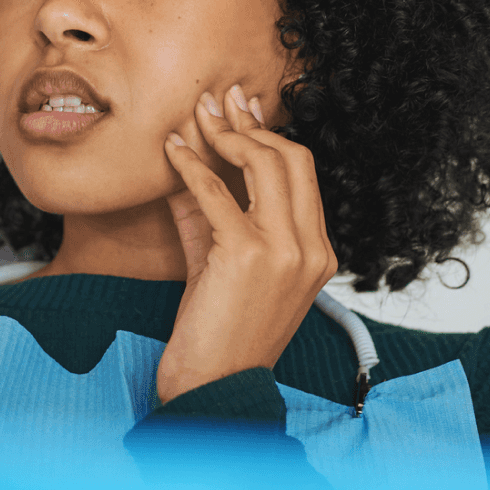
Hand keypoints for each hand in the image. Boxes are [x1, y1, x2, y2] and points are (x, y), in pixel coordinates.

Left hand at [157, 84, 337, 402]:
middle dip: (253, 124)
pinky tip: (171, 150)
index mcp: (318, 253)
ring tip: (197, 115)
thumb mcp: (219, 263)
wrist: (212, 388)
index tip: (242, 113)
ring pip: (266, 164)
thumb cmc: (216, 332)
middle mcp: (311, 249)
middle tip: (220, 100)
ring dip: (226, 133)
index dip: (270, 137)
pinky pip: (218, 192)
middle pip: (292, 159)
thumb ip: (210, 213)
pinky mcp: (248, 254)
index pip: (303, 175)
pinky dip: (192, 164)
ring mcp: (286, 251)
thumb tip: (186, 158)